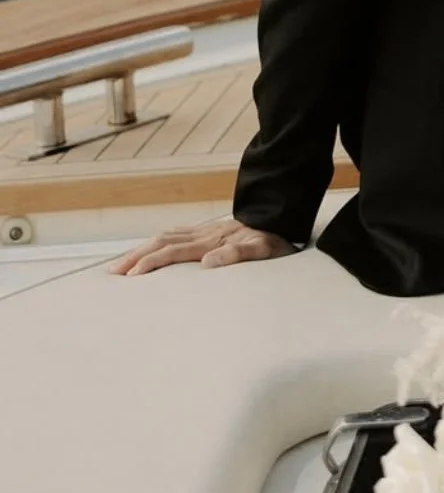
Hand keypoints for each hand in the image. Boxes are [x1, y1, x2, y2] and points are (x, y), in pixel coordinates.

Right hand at [108, 216, 293, 275]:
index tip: (132, 275)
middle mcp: (204, 234)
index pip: (173, 252)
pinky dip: (158, 240)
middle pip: (161, 242)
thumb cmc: (273, 239)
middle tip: (113, 272)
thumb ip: (237, 255)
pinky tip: (151, 245)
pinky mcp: (208, 230)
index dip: (151, 262)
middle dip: (135, 256)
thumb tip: (208, 263)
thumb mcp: (262, 250)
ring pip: (164, 237)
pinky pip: (176, 233)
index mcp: (212, 241)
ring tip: (122, 264)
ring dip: (141, 249)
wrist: (281, 217)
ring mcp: (204, 231)